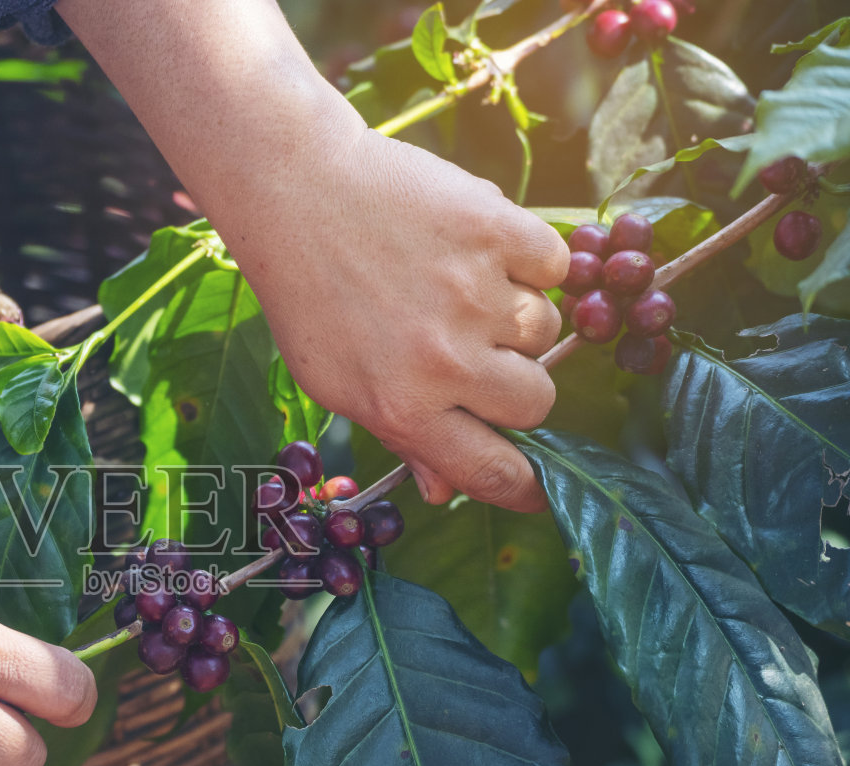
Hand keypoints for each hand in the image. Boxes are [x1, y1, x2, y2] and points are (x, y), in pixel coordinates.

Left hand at [57, 0, 566, 511]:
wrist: (298, 190)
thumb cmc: (309, 292)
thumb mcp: (332, 381)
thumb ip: (397, 434)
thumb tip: (442, 491)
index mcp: (403, 407)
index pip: (492, 471)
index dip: (524, 486)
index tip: (537, 486)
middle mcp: (446, 360)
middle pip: (536, 402)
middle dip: (517, 387)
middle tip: (481, 354)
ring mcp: (476, 294)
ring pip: (547, 332)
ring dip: (517, 318)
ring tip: (462, 289)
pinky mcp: (497, 230)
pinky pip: (552, 265)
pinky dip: (527, 258)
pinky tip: (478, 248)